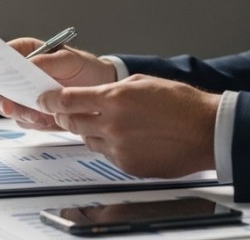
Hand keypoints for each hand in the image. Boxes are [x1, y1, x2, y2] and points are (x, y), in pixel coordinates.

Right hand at [0, 39, 116, 129]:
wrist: (101, 88)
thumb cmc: (85, 67)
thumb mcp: (68, 59)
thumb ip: (45, 61)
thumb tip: (27, 64)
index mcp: (26, 52)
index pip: (0, 56)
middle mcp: (22, 73)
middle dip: (2, 98)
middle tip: (9, 105)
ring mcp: (26, 93)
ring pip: (9, 106)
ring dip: (20, 113)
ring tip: (40, 117)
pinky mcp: (34, 110)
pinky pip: (24, 119)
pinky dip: (32, 123)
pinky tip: (46, 121)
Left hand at [37, 74, 219, 178]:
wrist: (206, 131)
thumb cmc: (181, 103)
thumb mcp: (142, 82)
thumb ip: (113, 89)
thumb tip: (93, 94)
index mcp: (114, 99)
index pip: (68, 100)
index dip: (50, 100)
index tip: (43, 100)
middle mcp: (112, 125)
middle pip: (71, 122)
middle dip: (65, 115)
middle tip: (67, 110)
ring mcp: (119, 148)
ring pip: (88, 140)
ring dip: (90, 130)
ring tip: (110, 123)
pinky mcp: (128, 166)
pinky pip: (107, 155)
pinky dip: (110, 146)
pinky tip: (128, 137)